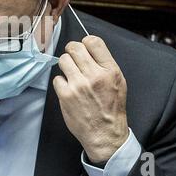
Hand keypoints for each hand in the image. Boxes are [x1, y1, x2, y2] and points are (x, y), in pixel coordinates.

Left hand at [53, 36, 128, 163]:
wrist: (105, 133)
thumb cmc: (111, 108)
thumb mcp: (118, 82)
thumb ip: (104, 64)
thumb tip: (89, 49)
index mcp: (110, 70)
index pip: (93, 42)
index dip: (85, 43)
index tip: (84, 49)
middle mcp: (94, 76)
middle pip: (74, 48)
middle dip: (72, 51)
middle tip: (74, 59)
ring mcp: (78, 85)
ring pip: (63, 60)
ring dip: (66, 66)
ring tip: (72, 75)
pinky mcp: (66, 95)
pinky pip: (57, 78)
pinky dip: (61, 83)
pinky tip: (69, 89)